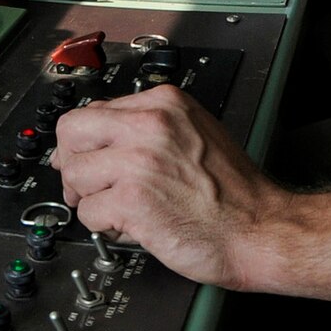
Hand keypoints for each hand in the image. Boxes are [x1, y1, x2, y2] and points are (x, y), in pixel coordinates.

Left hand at [49, 84, 286, 287]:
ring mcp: (138, 160)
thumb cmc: (233, 191)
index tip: (88, 158)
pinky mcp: (131, 200)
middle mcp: (148, 124)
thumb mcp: (194, 132)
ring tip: (117, 209)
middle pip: (71, 131)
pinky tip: (130, 226)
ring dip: (89, 198)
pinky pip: (88, 212)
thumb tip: (101, 135)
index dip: (87, 141)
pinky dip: (104, 225)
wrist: (259, 228)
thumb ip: (149, 126)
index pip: (95, 109)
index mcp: (164, 102)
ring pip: (74, 174)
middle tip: (86, 186)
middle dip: (72, 162)